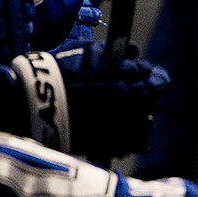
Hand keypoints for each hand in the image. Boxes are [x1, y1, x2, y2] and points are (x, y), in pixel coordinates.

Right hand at [53, 40, 168, 159]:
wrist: (40, 102)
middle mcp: (132, 101)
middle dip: (144, 97)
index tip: (152, 77)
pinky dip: (134, 139)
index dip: (156, 77)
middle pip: (151, 102)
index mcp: (129, 77)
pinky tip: (122, 133)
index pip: (158, 80)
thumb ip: (117, 54)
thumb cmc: (62, 72)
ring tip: (126, 116)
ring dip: (140, 118)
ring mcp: (125, 123)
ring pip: (147, 124)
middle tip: (131, 96)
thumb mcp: (89, 52)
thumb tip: (135, 53)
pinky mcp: (115, 144)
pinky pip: (139, 144)